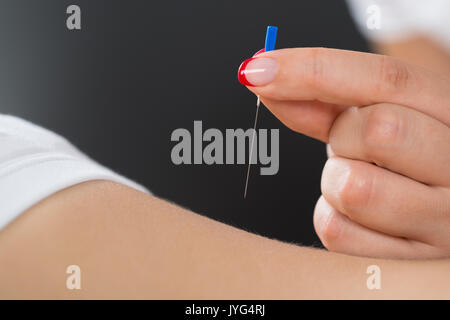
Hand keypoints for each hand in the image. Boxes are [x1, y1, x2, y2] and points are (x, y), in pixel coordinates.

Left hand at [238, 48, 449, 258]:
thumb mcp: (381, 121)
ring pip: (351, 188)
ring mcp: (444, 222)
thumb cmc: (403, 161)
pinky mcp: (412, 264)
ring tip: (361, 183)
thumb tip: (263, 81)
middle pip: (376, 131)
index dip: (313, 70)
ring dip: (335, 183)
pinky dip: (332, 220)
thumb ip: (328, 104)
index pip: (387, 80)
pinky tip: (361, 219)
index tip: (256, 69)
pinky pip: (337, 234)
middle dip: (343, 137)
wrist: (445, 215)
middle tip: (352, 147)